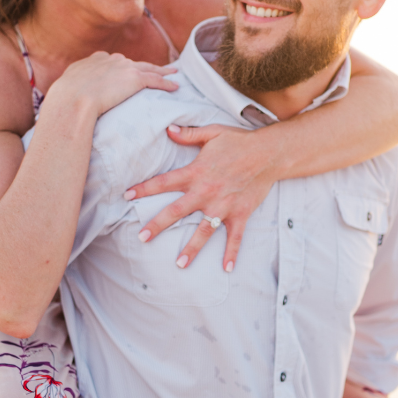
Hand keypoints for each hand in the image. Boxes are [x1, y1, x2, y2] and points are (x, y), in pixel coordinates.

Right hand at [42, 50, 177, 117]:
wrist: (72, 102)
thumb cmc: (63, 102)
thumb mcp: (63, 90)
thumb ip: (69, 91)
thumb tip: (63, 105)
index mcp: (92, 61)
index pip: (111, 61)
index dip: (119, 67)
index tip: (125, 70)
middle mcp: (109, 60)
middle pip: (132, 62)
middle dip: (142, 66)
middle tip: (154, 70)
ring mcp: (123, 68)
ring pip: (148, 68)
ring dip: (161, 72)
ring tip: (172, 74)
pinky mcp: (135, 78)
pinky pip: (156, 80)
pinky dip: (167, 83)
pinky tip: (175, 86)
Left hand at [123, 122, 274, 271]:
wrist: (271, 153)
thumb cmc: (240, 141)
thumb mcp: (212, 132)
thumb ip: (188, 134)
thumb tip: (168, 129)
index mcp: (196, 173)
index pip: (164, 182)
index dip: (144, 188)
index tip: (126, 195)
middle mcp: (206, 192)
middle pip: (177, 211)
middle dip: (158, 225)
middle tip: (143, 237)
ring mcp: (224, 206)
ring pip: (204, 231)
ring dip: (192, 248)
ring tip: (180, 264)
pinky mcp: (241, 213)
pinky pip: (235, 237)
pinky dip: (232, 253)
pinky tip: (226, 268)